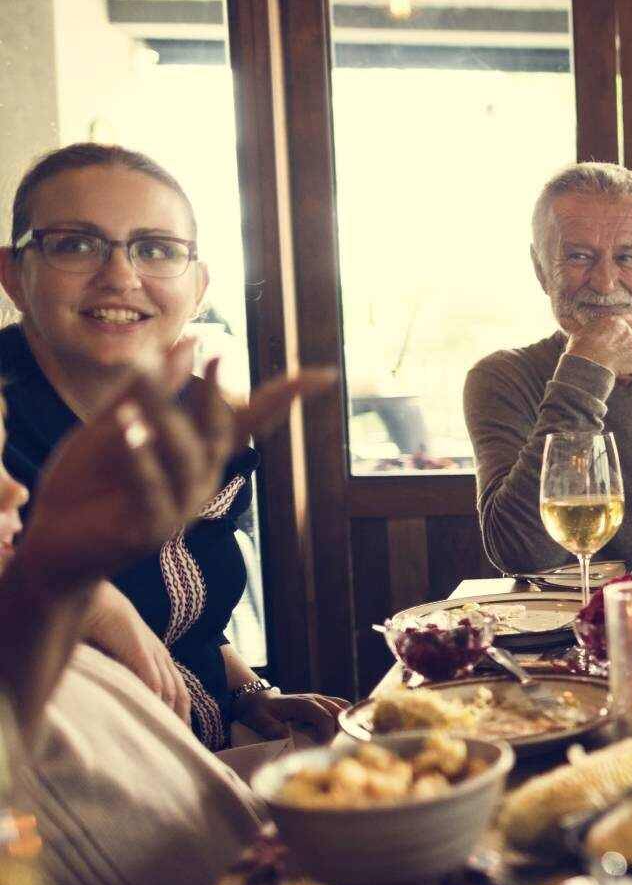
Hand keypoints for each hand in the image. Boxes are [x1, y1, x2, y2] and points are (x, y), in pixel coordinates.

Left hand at [16, 342, 332, 584]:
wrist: (52, 544)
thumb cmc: (86, 484)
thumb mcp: (114, 423)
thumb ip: (148, 387)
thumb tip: (190, 340)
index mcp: (198, 451)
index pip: (251, 419)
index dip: (288, 397)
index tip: (327, 374)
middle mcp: (201, 478)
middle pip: (219, 430)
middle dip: (218, 394)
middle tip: (216, 356)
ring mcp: (180, 506)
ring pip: (186, 455)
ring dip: (165, 417)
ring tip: (138, 381)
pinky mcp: (149, 530)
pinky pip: (153, 488)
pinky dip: (143, 459)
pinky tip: (130, 430)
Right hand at [81, 583, 188, 722]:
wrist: (102, 604)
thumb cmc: (105, 631)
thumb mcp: (120, 659)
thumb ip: (126, 677)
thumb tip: (122, 701)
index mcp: (159, 659)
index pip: (178, 690)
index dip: (181, 712)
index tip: (181, 733)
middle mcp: (162, 657)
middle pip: (180, 693)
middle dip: (182, 718)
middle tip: (182, 742)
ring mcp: (153, 653)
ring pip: (169, 688)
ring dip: (170, 712)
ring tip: (170, 734)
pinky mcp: (140, 649)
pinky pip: (152, 676)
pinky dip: (155, 694)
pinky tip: (155, 710)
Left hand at [235, 687, 349, 740]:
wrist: (258, 700)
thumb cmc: (258, 712)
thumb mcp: (258, 720)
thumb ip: (270, 728)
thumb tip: (284, 736)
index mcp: (304, 704)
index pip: (326, 719)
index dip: (328, 736)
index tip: (324, 752)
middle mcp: (316, 699)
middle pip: (341, 714)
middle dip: (341, 733)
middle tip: (333, 750)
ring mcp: (321, 700)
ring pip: (344, 709)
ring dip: (345, 725)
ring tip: (338, 743)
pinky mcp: (323, 703)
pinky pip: (341, 708)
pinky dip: (345, 720)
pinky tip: (338, 734)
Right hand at [563, 315, 631, 381]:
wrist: (588, 364)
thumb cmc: (579, 351)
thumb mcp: (578, 334)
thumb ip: (582, 328)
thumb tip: (566, 319)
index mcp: (613, 320)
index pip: (628, 323)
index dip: (626, 336)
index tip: (619, 347)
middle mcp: (627, 328)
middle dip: (626, 353)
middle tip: (613, 363)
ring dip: (628, 364)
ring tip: (612, 369)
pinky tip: (619, 375)